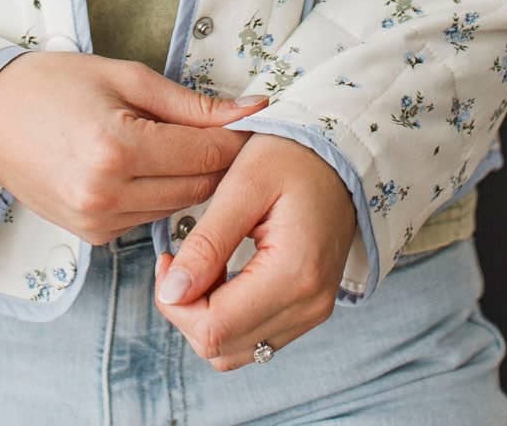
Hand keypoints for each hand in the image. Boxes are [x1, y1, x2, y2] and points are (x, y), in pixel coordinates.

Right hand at [0, 52, 269, 245]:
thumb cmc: (54, 84)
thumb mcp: (124, 76)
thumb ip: (191, 103)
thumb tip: (254, 109)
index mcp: (118, 149)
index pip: (206, 154)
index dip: (237, 136)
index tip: (254, 120)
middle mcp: (108, 196)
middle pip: (200, 188)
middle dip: (220, 161)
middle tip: (227, 131)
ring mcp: (98, 223)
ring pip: (179, 208)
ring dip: (192, 180)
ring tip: (188, 144)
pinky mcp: (93, 237)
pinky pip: (148, 218)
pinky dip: (159, 194)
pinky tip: (150, 166)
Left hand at [153, 131, 357, 371]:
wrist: (339, 155)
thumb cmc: (292, 156)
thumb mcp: (244, 184)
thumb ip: (207, 241)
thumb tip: (171, 292)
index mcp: (293, 274)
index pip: (214, 328)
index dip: (175, 304)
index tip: (167, 259)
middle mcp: (307, 305)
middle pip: (220, 347)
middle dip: (186, 309)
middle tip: (180, 259)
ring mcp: (311, 312)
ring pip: (233, 351)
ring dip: (205, 315)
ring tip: (204, 263)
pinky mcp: (307, 310)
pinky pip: (253, 337)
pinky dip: (227, 316)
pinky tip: (222, 273)